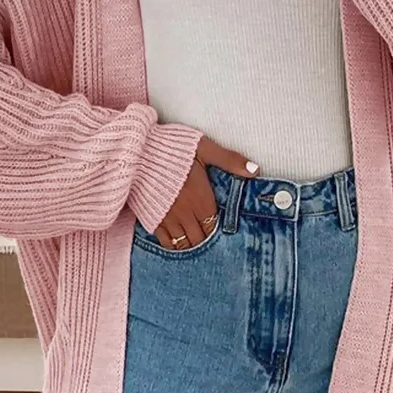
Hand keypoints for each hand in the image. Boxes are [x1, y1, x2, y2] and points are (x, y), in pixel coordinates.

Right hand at [151, 136, 258, 250]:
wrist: (137, 150)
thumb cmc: (172, 147)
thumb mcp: (204, 148)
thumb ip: (230, 161)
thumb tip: (255, 171)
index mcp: (201, 199)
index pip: (213, 226)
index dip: (216, 228)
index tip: (216, 227)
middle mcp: (186, 214)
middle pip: (200, 239)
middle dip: (204, 239)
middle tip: (206, 237)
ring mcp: (168, 219)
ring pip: (184, 244)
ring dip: (191, 245)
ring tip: (194, 243)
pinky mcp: (152, 219)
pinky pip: (166, 242)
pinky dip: (173, 246)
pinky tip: (177, 242)